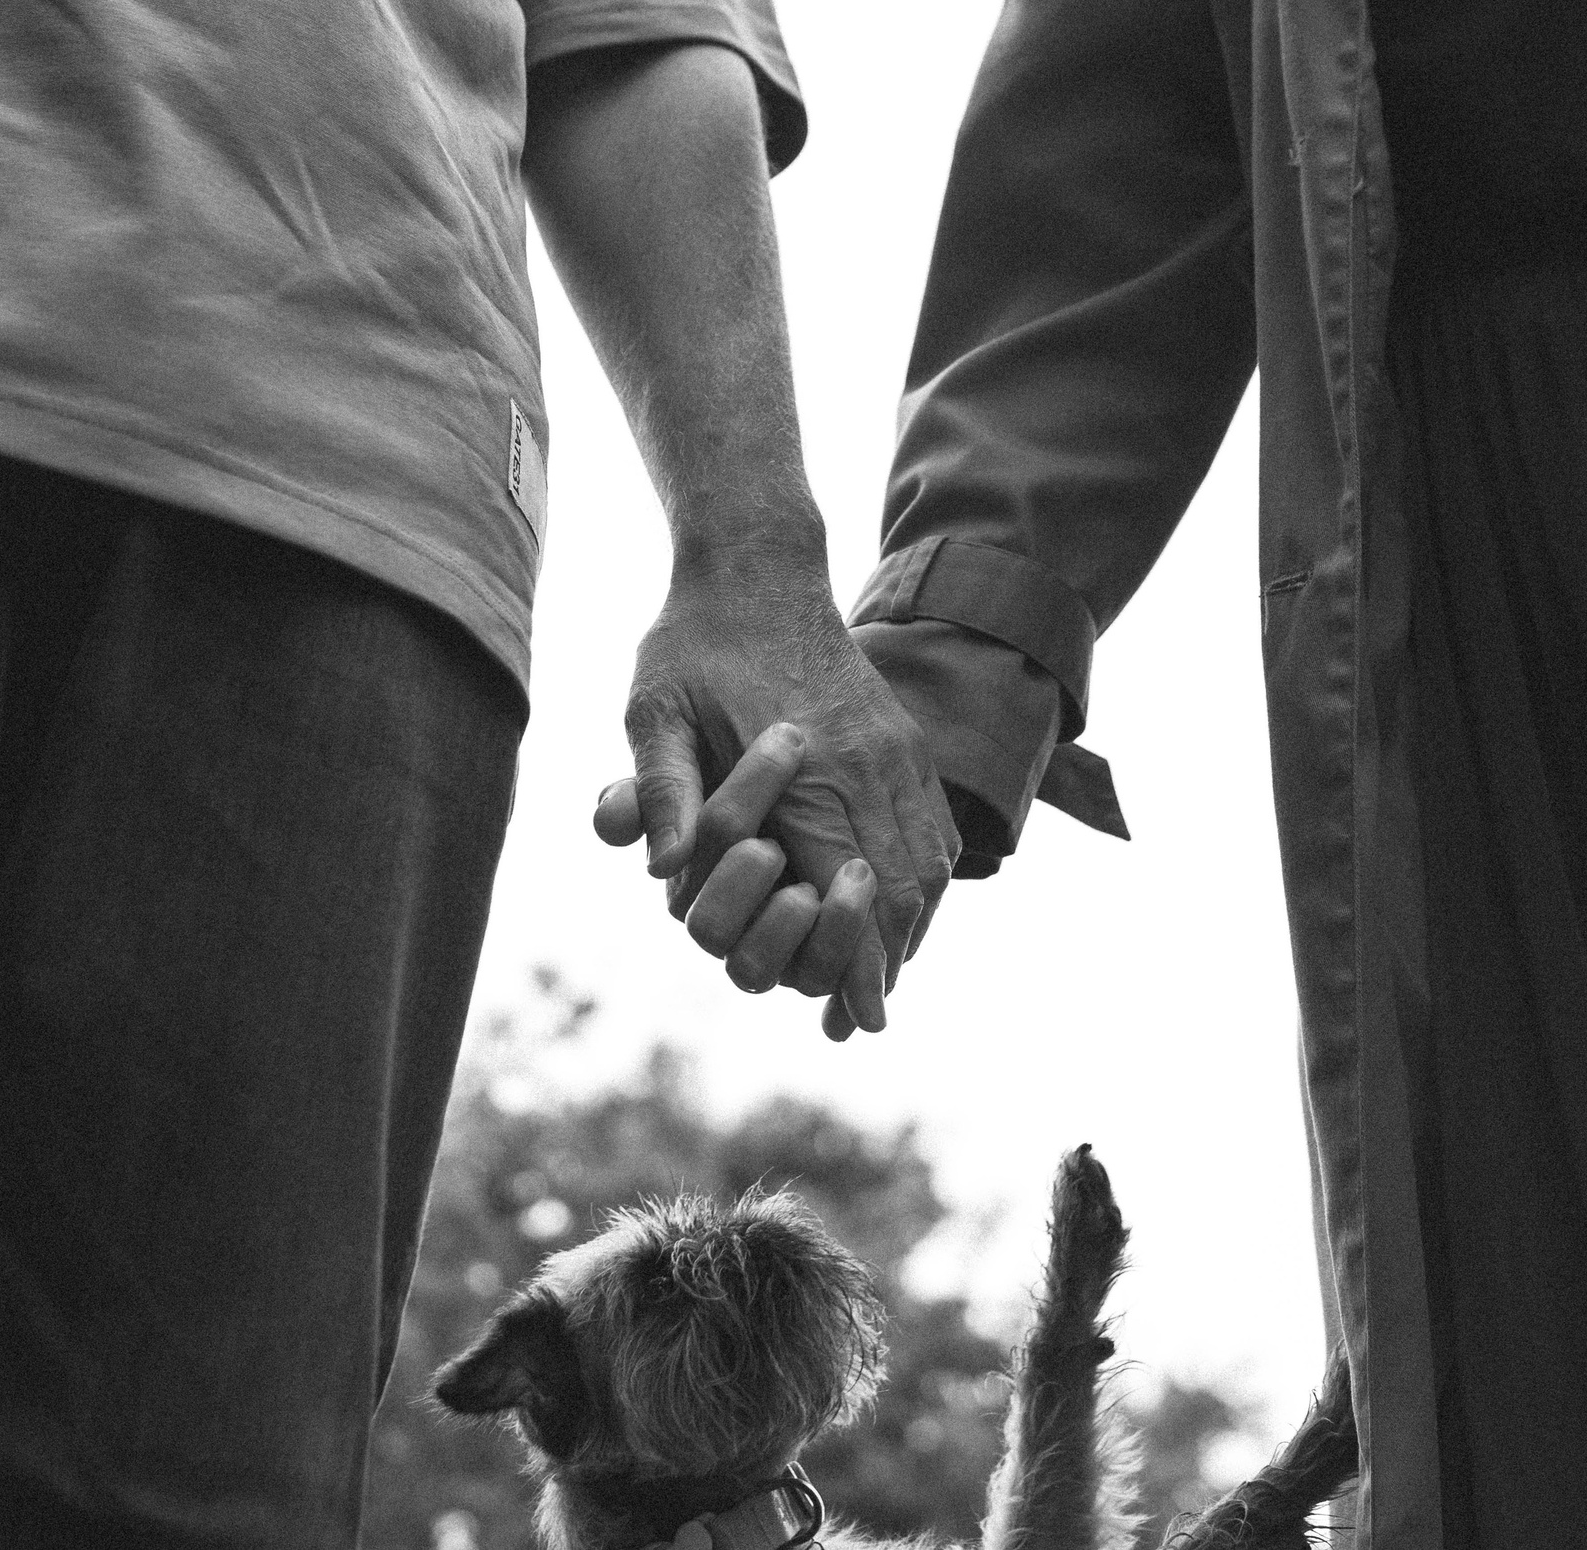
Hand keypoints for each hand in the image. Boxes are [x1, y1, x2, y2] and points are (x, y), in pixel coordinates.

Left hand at [600, 576, 957, 1037]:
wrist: (754, 566)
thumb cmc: (688, 644)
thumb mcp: (652, 710)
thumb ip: (660, 790)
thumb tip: (657, 870)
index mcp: (810, 766)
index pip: (844, 886)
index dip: (855, 962)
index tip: (861, 1020)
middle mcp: (868, 762)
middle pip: (901, 888)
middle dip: (889, 959)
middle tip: (871, 1013)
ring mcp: (894, 747)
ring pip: (928, 860)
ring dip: (913, 924)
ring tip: (889, 973)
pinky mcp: (901, 734)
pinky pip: (933, 823)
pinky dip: (926, 876)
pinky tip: (906, 906)